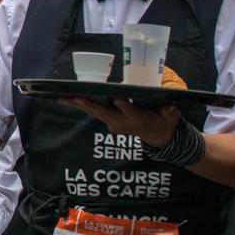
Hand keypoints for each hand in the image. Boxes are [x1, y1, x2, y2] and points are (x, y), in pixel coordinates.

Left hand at [62, 98, 178, 146]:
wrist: (158, 137)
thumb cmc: (164, 121)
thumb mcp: (171, 117)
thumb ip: (170, 111)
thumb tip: (170, 105)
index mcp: (137, 119)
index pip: (129, 112)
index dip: (124, 106)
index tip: (117, 99)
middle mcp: (122, 122)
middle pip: (104, 112)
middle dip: (89, 105)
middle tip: (76, 97)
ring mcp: (113, 123)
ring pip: (94, 112)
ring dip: (78, 105)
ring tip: (63, 97)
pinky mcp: (108, 122)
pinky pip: (92, 112)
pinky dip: (80, 105)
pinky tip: (67, 99)